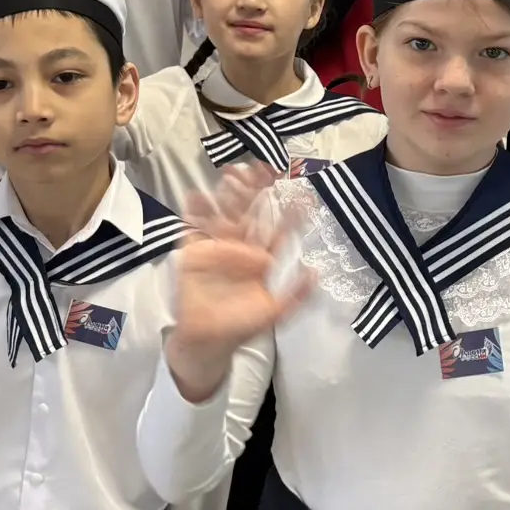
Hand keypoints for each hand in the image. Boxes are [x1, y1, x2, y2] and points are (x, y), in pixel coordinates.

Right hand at [166, 163, 313, 400]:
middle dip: (253, 191)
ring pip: (223, 214)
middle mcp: (240, 247)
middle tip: (257, 168)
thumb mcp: (276, 312)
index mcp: (262, 257)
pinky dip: (193, 212)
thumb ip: (297, 294)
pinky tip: (195, 194)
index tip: (297, 193)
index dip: (286, 212)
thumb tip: (316, 271)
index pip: (276, 229)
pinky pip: (193, 228)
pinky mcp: (193, 252)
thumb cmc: (242, 325)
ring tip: (230, 175)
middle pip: (248, 213)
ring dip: (226, 195)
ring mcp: (215, 247)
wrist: (208, 341)